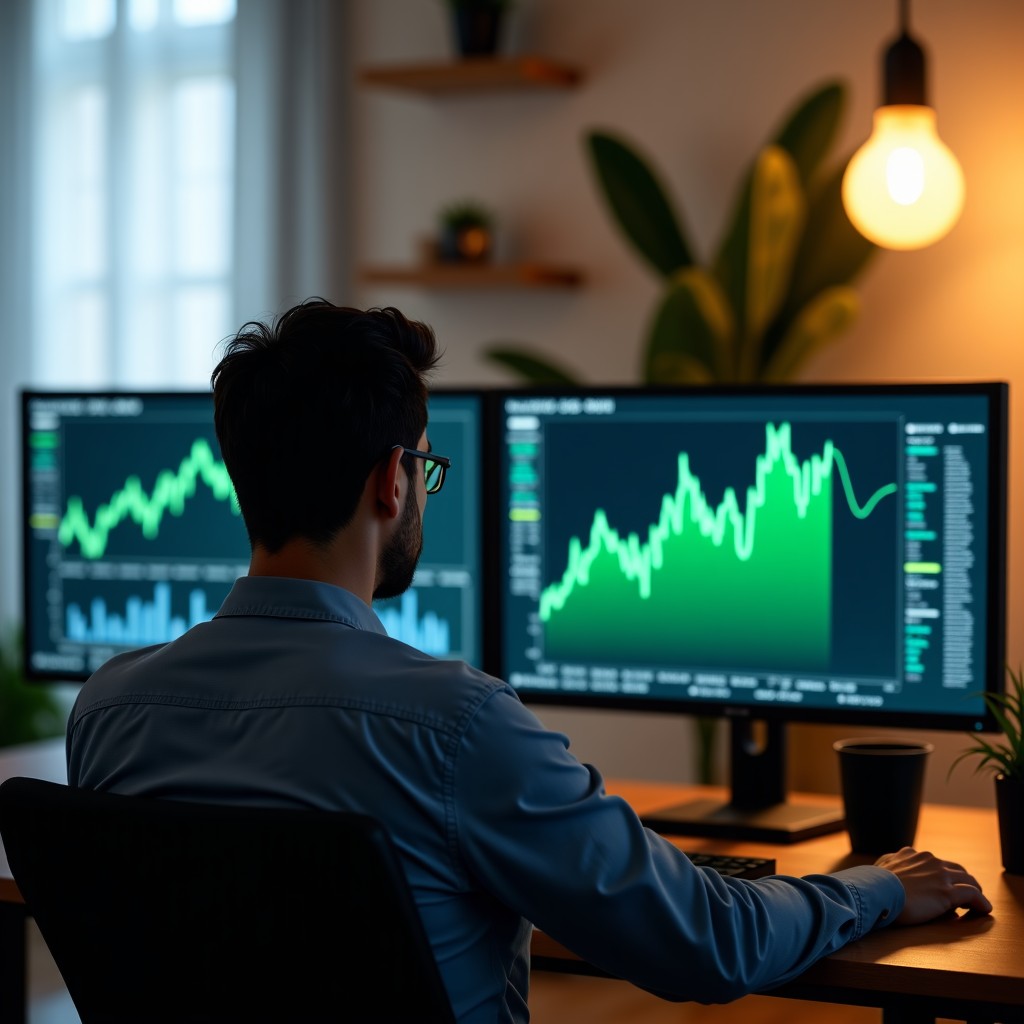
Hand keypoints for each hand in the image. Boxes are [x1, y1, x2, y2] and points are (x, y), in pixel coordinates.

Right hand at [874, 847, 991, 924]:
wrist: (875, 892)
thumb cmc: (873, 884)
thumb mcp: (880, 866)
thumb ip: (890, 861)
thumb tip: (892, 862)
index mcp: (912, 854)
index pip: (935, 862)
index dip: (942, 875)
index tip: (942, 886)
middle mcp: (928, 860)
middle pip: (955, 869)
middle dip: (962, 881)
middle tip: (964, 896)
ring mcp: (939, 874)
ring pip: (968, 879)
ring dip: (974, 891)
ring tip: (976, 904)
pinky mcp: (947, 891)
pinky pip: (973, 894)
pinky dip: (981, 902)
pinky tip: (984, 910)